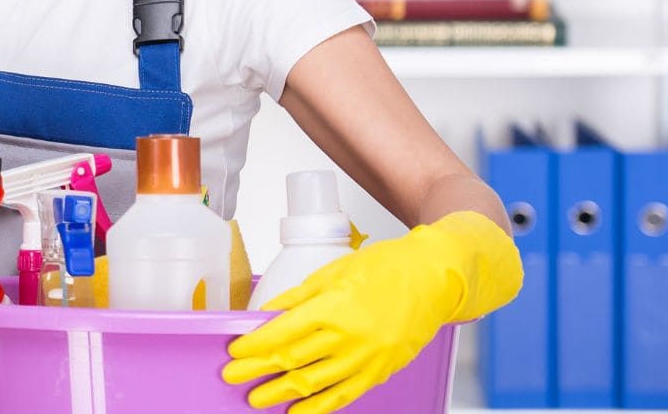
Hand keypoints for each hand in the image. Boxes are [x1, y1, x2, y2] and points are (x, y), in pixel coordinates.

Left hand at [223, 211, 521, 413]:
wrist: (435, 279)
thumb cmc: (387, 268)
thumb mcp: (334, 272)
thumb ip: (298, 297)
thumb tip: (268, 314)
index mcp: (335, 308)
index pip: (283, 334)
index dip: (255, 346)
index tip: (235, 353)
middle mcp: (350, 338)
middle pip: (293, 360)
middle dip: (258, 372)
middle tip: (232, 378)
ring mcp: (367, 359)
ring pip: (315, 383)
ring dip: (282, 393)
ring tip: (257, 399)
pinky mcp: (381, 371)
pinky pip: (345, 394)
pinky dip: (319, 406)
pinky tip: (298, 411)